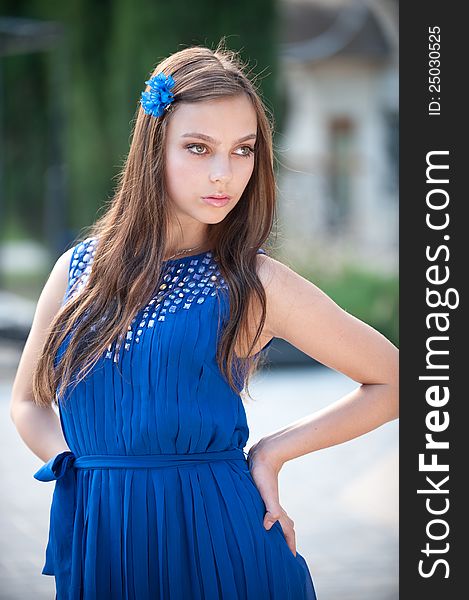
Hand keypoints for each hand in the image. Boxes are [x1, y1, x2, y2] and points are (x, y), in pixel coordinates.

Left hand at [247, 440, 296, 556]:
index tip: (292, 559)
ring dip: (281, 531)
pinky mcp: (265, 494)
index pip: (287, 531)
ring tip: (278, 540)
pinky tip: (266, 520)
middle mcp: (276, 507)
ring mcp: (271, 500)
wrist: (264, 455)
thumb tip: (267, 526)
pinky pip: (271, 511)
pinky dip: (272, 519)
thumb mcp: (266, 493)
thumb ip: (271, 509)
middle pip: (286, 527)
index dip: (290, 545)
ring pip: (279, 519)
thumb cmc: (263, 474)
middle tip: (287, 554)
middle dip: (288, 540)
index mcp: (277, 510)